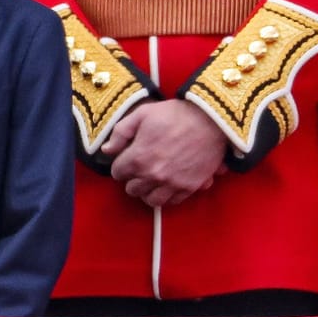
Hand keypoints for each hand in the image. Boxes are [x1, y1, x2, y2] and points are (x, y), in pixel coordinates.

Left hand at [107, 99, 229, 208]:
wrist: (211, 119)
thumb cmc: (175, 114)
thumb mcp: (141, 114)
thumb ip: (120, 133)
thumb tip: (106, 150)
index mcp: (138, 158)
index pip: (117, 173)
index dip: (120, 164)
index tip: (127, 158)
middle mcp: (153, 175)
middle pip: (132, 189)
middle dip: (132, 179)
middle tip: (139, 169)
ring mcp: (173, 183)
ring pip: (150, 200)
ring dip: (148, 191)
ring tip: (151, 181)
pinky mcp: (190, 186)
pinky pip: (173, 202)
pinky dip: (167, 196)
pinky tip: (167, 185)